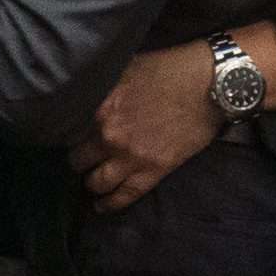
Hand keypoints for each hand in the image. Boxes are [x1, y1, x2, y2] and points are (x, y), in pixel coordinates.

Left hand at [71, 40, 220, 213]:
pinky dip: (110, 204)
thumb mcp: (125, 69)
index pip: (67, 130)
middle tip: (81, 159)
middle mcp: (109, 135)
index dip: (66, 134)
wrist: (209, 85)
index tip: (67, 137)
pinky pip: (124, 196)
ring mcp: (131, 157)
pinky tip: (101, 206)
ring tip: (91, 181)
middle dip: (78, 159)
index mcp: (99, 107)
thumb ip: (101, 88)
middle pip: (77, 159)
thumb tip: (84, 96)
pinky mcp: (153, 171)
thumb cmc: (169, 69)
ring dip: (91, 182)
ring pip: (95, 182)